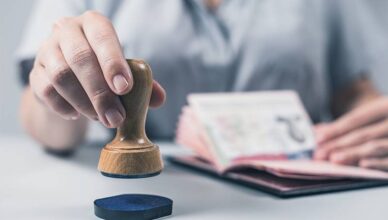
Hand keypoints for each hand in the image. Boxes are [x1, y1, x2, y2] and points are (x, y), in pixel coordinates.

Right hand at [30, 11, 164, 127]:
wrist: (70, 77)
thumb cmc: (103, 70)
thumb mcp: (123, 71)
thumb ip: (142, 83)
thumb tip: (159, 99)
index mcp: (94, 24)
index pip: (103, 37)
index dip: (113, 62)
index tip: (124, 88)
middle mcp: (67, 31)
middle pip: (80, 59)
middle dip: (100, 93)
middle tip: (115, 118)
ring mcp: (47, 50)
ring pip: (61, 76)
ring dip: (84, 103)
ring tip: (101, 119)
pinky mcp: (35, 73)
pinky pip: (46, 91)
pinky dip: (65, 107)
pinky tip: (79, 115)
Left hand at [313, 97, 387, 169]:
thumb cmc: (386, 120)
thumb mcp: (373, 115)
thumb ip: (346, 124)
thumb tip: (317, 132)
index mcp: (385, 106)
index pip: (356, 119)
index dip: (336, 129)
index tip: (318, 138)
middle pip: (363, 134)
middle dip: (339, 145)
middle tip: (320, 154)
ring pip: (376, 146)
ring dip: (353, 154)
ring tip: (334, 160)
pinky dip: (377, 163)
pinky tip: (362, 165)